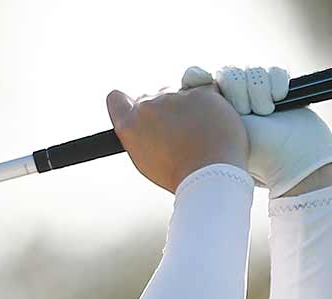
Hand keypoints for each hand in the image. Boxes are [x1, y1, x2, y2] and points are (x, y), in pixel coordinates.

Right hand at [104, 84, 248, 194]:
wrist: (210, 173)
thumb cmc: (180, 173)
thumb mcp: (146, 159)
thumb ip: (142, 135)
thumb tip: (151, 123)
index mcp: (129, 125)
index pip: (117, 100)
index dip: (128, 103)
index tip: (139, 109)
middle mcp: (148, 107)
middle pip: (155, 97)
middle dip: (166, 109)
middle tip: (181, 133)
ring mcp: (175, 97)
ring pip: (181, 94)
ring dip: (189, 107)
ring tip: (201, 134)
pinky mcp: (201, 93)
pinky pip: (206, 91)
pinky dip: (211, 104)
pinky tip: (214, 124)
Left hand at [180, 64, 331, 196]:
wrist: (290, 159)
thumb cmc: (249, 155)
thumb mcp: (215, 133)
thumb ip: (200, 111)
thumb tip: (189, 82)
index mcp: (212, 112)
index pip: (197, 79)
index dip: (198, 76)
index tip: (201, 79)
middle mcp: (233, 101)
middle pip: (228, 73)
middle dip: (237, 89)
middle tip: (244, 111)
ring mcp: (257, 95)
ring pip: (252, 72)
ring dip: (259, 90)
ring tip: (265, 112)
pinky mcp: (279, 90)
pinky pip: (274, 72)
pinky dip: (277, 84)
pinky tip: (280, 101)